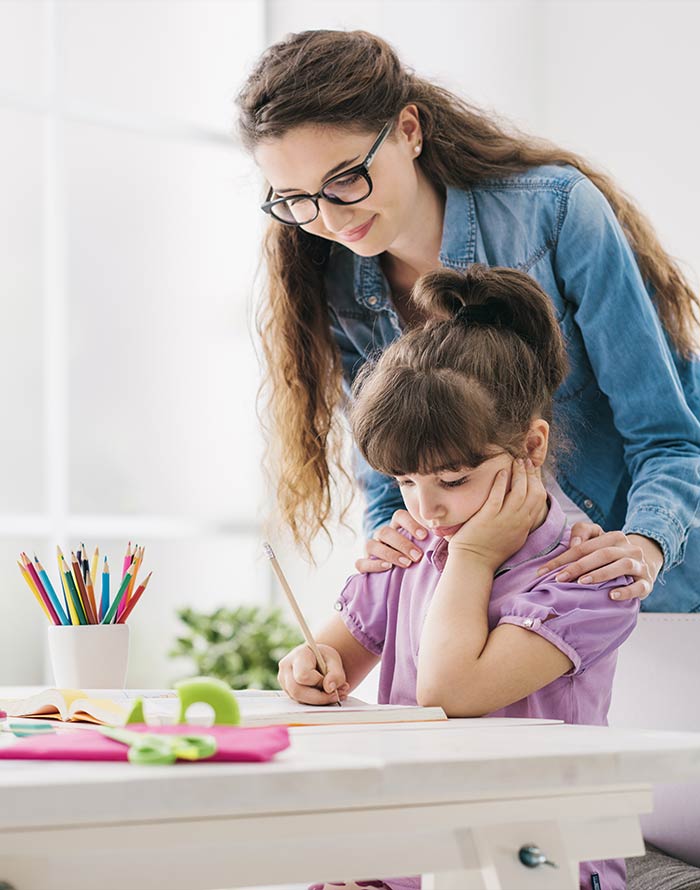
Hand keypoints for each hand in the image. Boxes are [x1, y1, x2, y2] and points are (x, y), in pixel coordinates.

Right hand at [277, 643, 349, 704]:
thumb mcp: (334, 660)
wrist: (317, 659)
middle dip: (318, 698)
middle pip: (297, 691)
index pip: (303, 675)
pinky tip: (325, 696)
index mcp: (298, 655)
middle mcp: (286, 668)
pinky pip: (300, 702)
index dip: (318, 682)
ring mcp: (284, 681)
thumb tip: (330, 689)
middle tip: (336, 696)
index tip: (330, 682)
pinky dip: (314, 702)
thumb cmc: (324, 658)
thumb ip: (336, 674)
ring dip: (318, 701)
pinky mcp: (287, 691)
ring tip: (333, 694)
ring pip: (298, 699)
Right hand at [355, 508, 426, 572]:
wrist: (400, 577)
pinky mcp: (363, 564)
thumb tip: (446, 538)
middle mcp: (382, 535)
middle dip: (402, 544)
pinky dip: (373, 565)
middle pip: (386, 531)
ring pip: (371, 544)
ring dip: (389, 553)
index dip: (410, 524)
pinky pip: (361, 562)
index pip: (399, 516)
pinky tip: (387, 568)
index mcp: (396, 527)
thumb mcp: (424, 547)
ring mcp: (371, 548)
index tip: (424, 536)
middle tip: (418, 556)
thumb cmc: (417, 557)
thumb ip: (431, 541)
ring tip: (406, 564)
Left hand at [448, 458, 546, 571]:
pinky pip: (498, 496)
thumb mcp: (512, 538)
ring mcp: (504, 520)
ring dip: (519, 474)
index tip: (534, 470)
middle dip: (532, 474)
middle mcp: (518, 522)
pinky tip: (501, 471)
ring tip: (516, 461)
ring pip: (519, 492)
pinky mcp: (488, 517)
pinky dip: (501, 482)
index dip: (538, 481)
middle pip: (533, 493)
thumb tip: (521, 509)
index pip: (539, 500)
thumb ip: (519, 523)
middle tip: (527, 461)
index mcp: (525, 526)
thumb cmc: (488, 552)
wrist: (473, 564)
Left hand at [535, 527, 663, 600]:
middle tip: (559, 578)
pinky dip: (626, 591)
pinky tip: (612, 595)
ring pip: (623, 565)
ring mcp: (640, 565)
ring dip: (601, 574)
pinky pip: (639, 587)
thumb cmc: (610, 554)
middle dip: (579, 566)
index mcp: (614, 537)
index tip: (544, 571)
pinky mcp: (647, 583)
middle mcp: (629, 548)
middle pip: (603, 554)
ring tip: (583, 582)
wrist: (643, 564)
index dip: (563, 558)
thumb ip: (582, 532)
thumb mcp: (596, 539)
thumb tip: (574, 544)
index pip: (584, 546)